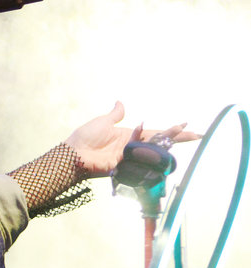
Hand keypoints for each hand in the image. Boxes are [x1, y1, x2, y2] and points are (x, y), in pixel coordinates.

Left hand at [65, 101, 201, 176]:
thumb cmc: (84, 137)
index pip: (154, 132)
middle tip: (196, 134)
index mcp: (129, 136)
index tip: (186, 125)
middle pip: (159, 141)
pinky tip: (158, 141)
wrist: (71, 153)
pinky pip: (138, 157)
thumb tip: (120, 102)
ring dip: (166, 140)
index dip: (170, 130)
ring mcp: (129, 157)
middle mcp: (132, 147)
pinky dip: (145, 147)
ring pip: (152, 149)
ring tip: (181, 131)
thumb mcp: (102, 122)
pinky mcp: (123, 165)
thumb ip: (115, 114)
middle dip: (176, 137)